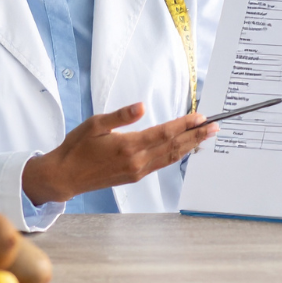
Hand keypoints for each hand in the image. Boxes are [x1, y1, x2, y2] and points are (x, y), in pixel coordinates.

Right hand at [21, 103, 218, 204]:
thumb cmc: (77, 147)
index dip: (185, 125)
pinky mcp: (135, 176)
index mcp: (128, 146)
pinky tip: (185, 148)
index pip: (165, 133)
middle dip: (197, 136)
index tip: (201, 117)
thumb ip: (121, 116)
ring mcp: (138, 170)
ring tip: (206, 136)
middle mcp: (137, 161)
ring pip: (171, 157)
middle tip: (215, 126)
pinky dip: (177, 154)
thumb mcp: (95, 124)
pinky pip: (162, 164)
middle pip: (174, 147)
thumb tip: (142, 106)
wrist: (65, 176)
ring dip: (191, 146)